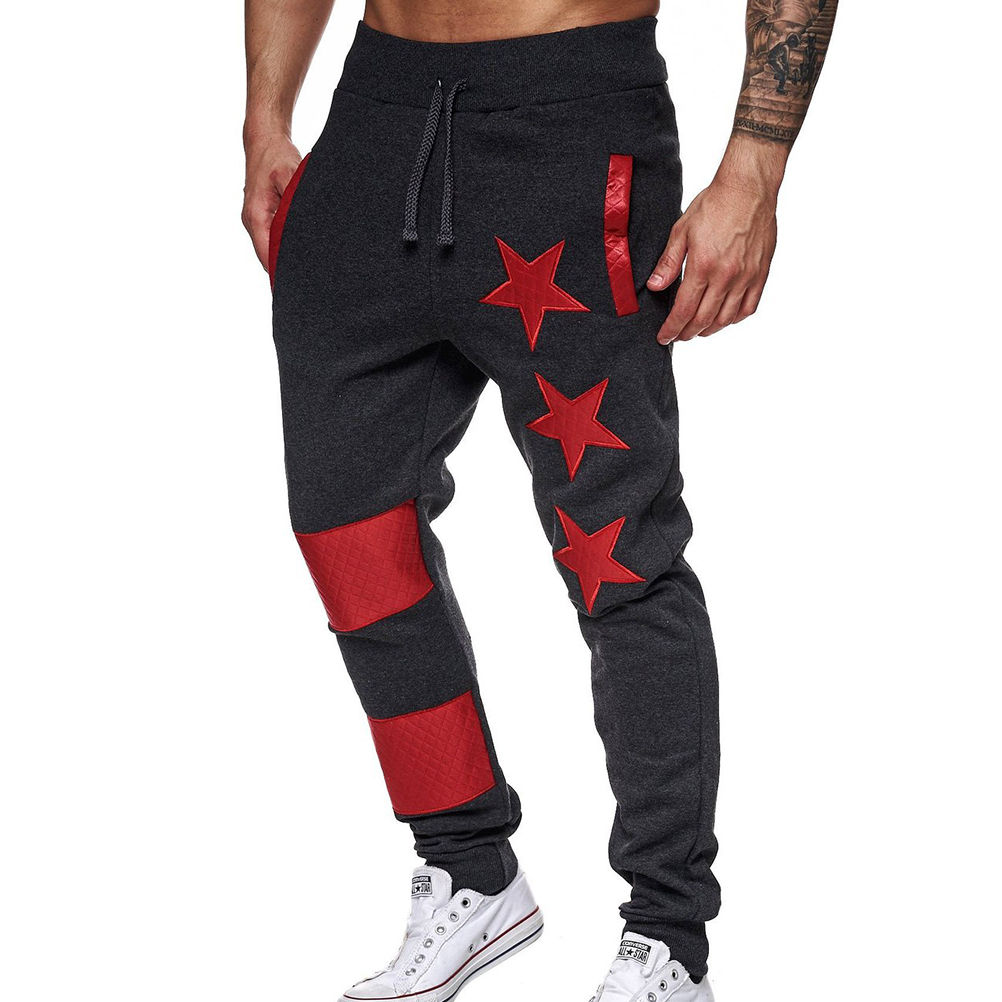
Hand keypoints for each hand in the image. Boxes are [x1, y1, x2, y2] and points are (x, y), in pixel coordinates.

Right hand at [242, 132, 302, 270]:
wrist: (264, 140)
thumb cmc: (276, 156)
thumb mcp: (290, 176)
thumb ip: (294, 203)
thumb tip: (303, 227)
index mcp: (256, 216)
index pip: (267, 256)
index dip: (282, 273)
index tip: (298, 283)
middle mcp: (252, 221)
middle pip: (268, 256)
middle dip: (286, 269)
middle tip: (310, 280)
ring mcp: (256, 220)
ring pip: (270, 247)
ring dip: (285, 257)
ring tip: (307, 269)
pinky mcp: (262, 215)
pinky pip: (272, 237)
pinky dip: (284, 244)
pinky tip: (300, 249)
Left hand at [646, 180, 777, 343]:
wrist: (749, 188)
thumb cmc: (714, 204)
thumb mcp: (682, 230)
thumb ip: (668, 262)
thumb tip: (655, 286)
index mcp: (703, 265)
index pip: (684, 310)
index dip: (672, 328)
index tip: (664, 337)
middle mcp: (726, 275)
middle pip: (704, 319)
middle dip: (687, 333)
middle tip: (678, 336)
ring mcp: (746, 276)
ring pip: (727, 318)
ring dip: (710, 329)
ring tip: (698, 330)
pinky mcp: (761, 273)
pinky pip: (749, 307)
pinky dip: (734, 319)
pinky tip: (724, 319)